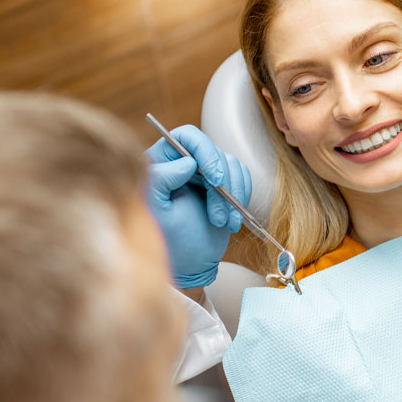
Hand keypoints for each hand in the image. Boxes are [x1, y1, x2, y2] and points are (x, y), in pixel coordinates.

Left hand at [145, 125, 250, 288]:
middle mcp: (183, 162)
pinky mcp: (222, 185)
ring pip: (231, 164)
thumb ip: (162, 181)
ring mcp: (205, 173)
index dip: (205, 151)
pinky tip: (233, 219)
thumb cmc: (168, 241)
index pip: (187, 137)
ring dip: (234, 194)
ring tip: (224, 222)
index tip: (215, 180)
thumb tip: (187, 162)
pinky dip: (243, 196)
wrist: (189, 264)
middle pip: (214, 152)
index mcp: (162, 162)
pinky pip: (241, 176)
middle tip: (219, 215)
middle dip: (223, 185)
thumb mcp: (158, 213)